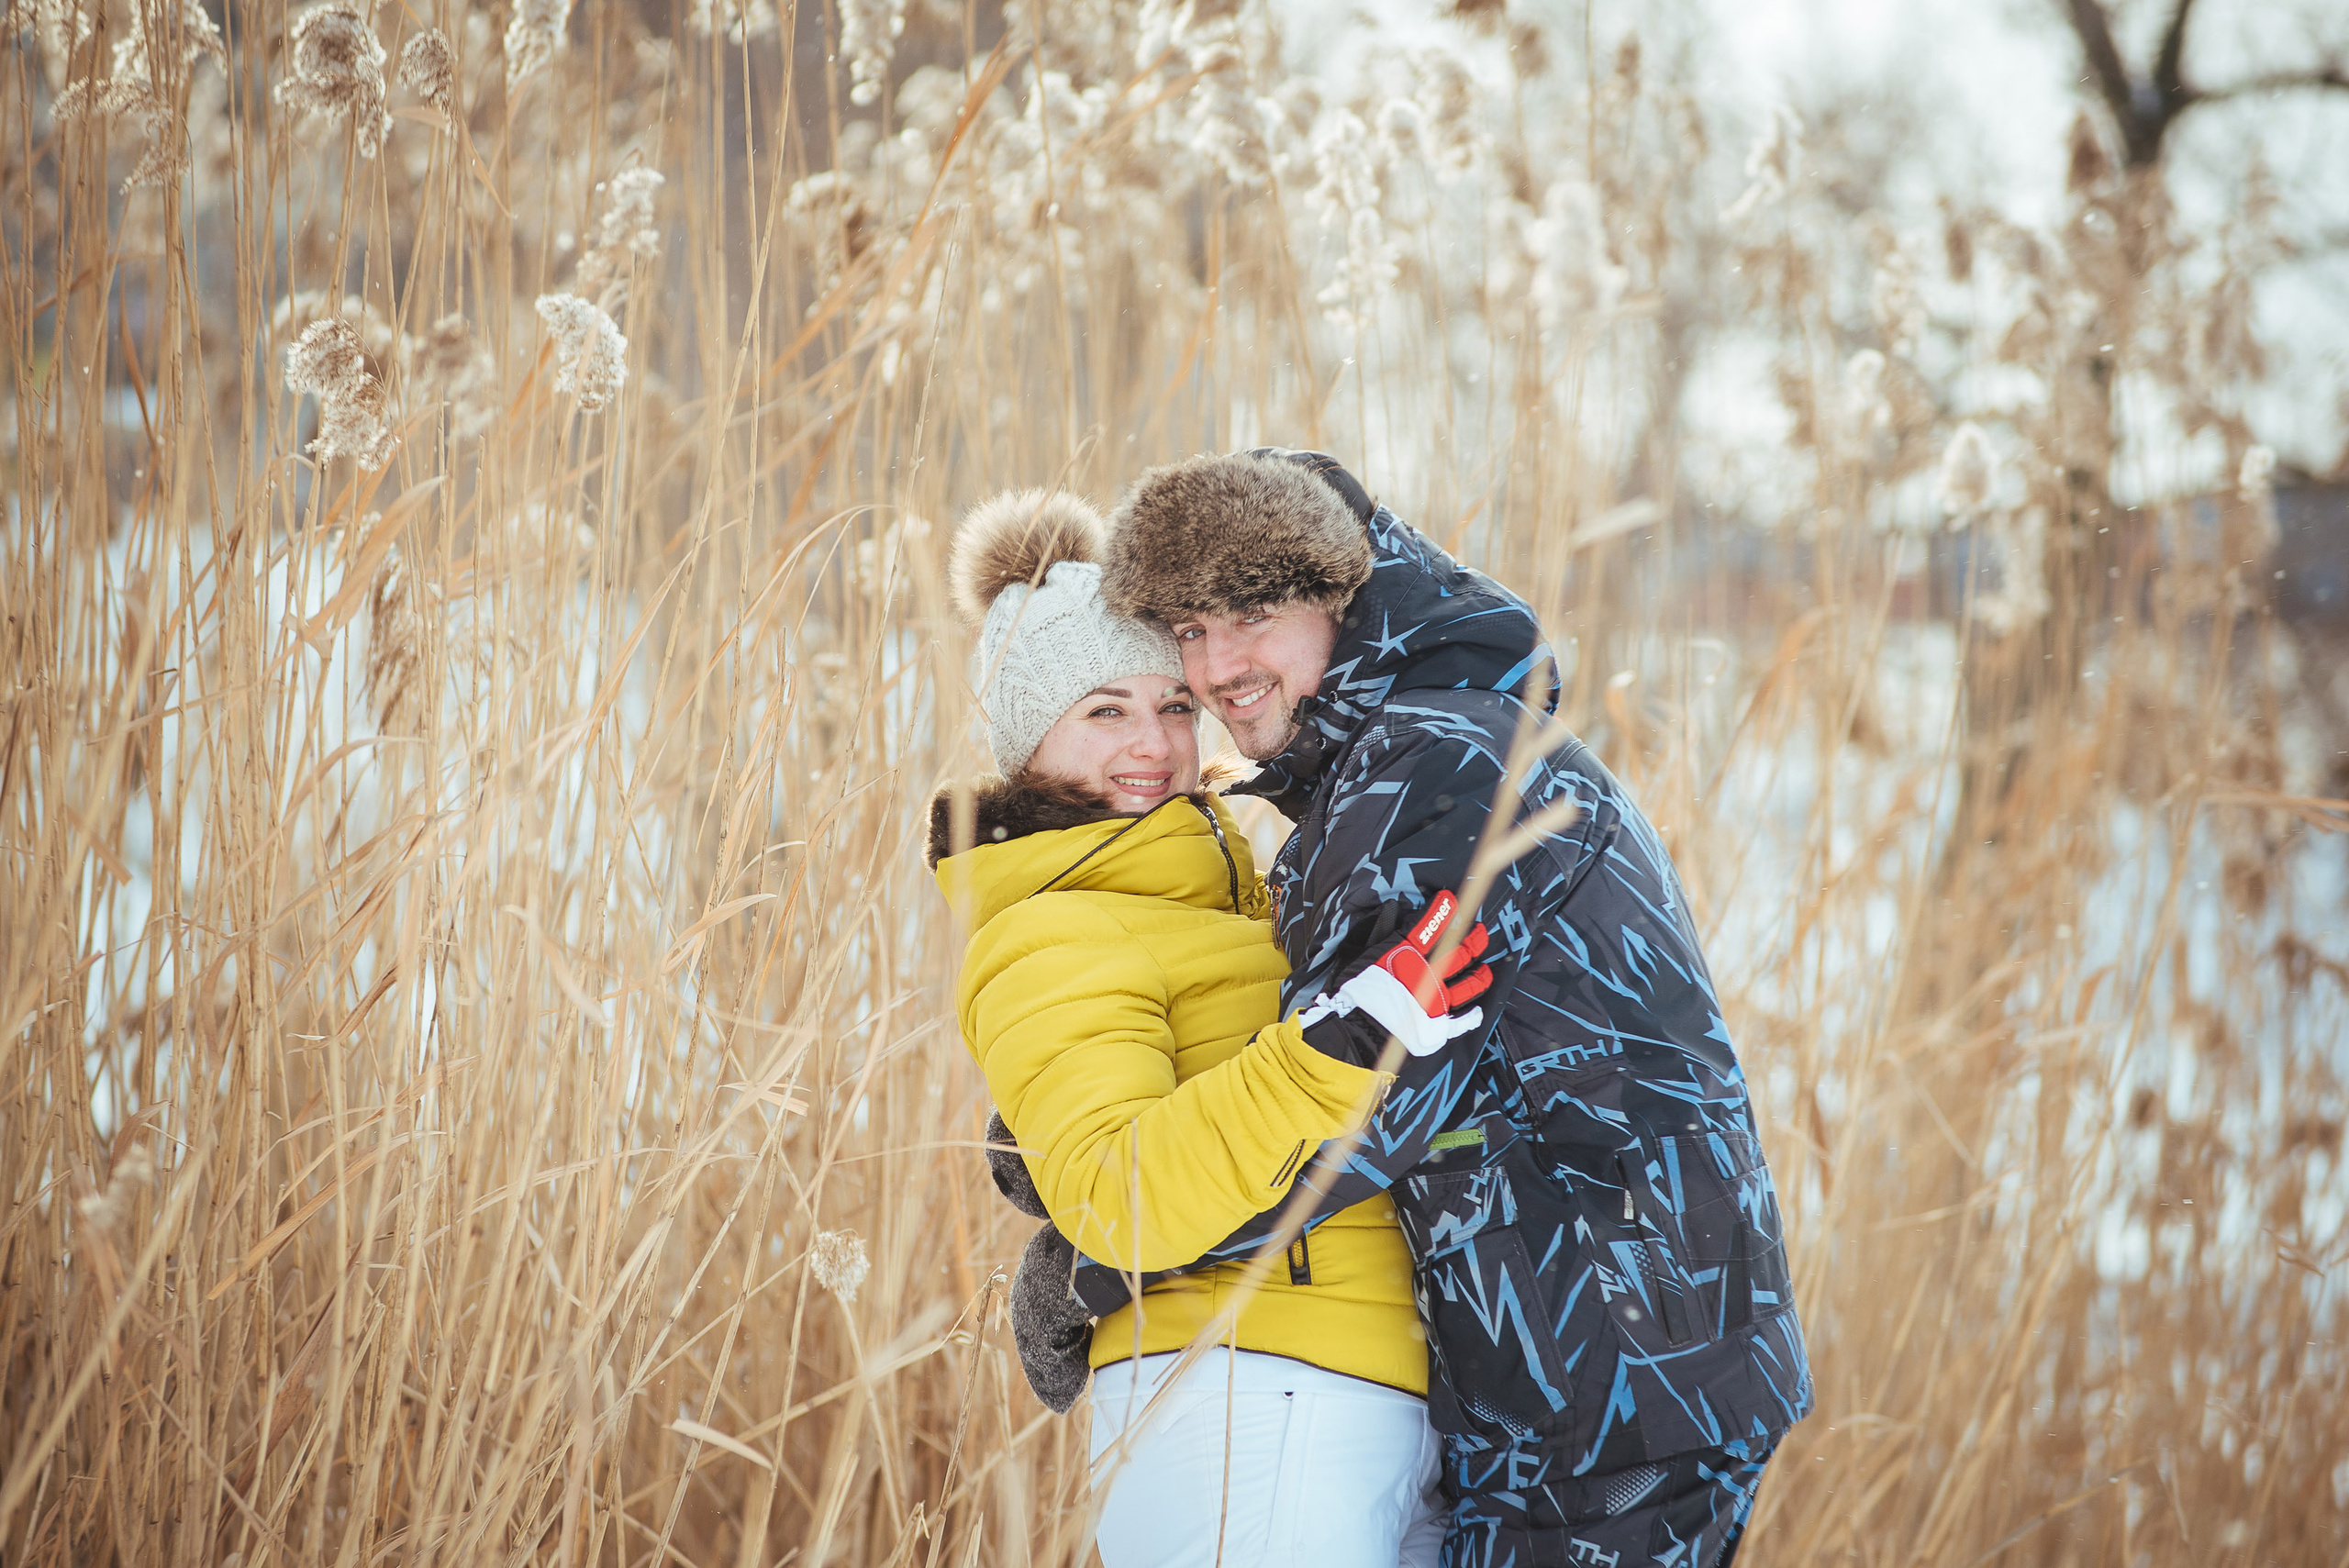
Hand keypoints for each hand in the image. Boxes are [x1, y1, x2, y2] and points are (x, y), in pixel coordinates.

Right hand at [1297, 890, 1494, 1063]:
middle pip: (1460, 953)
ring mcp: (1437, 1001)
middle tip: (1480, 931)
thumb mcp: (1360, 957)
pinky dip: (1472, 1017)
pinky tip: (1478, 1012)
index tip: (1451, 900)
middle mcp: (1429, 975)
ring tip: (1485, 969)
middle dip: (1473, 939)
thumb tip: (1389, 913)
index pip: (1430, 927)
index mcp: (1409, 955)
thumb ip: (1379, 938)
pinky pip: (1462, 1022)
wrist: (1358, 1032)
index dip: (1442, 912)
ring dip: (1480, 975)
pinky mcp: (1438, 1026)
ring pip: (1469, 985)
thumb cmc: (1355, 995)